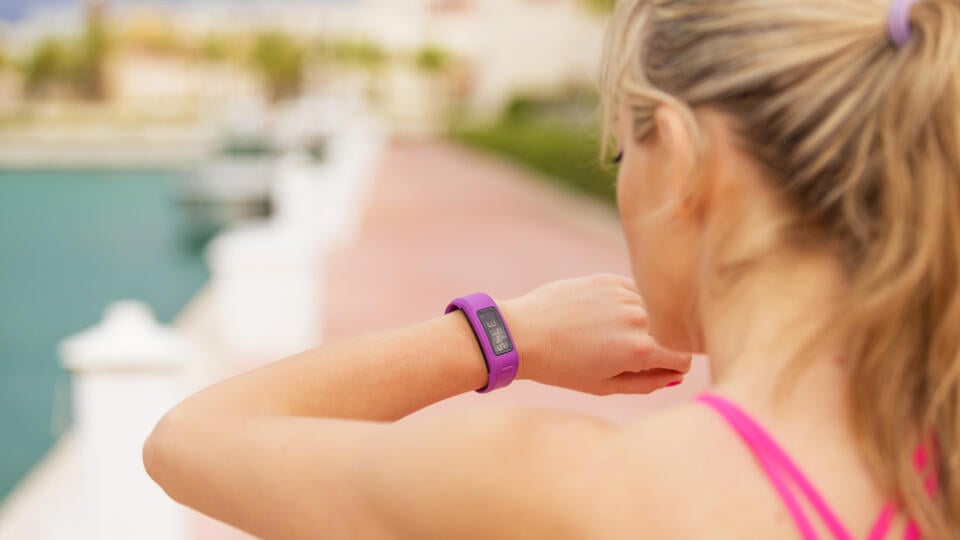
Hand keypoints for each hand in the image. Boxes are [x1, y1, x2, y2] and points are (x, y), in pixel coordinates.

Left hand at [499, 274, 690, 394]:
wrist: (523, 334)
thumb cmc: (562, 367)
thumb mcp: (606, 386)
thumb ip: (648, 383)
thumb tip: (677, 376)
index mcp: (640, 350)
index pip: (684, 356)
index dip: (672, 366)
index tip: (654, 368)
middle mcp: (639, 318)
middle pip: (667, 334)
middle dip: (651, 343)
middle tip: (613, 351)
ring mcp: (624, 295)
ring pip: (651, 311)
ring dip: (636, 322)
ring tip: (599, 333)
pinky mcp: (609, 279)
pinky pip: (633, 293)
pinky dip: (622, 304)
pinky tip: (594, 315)